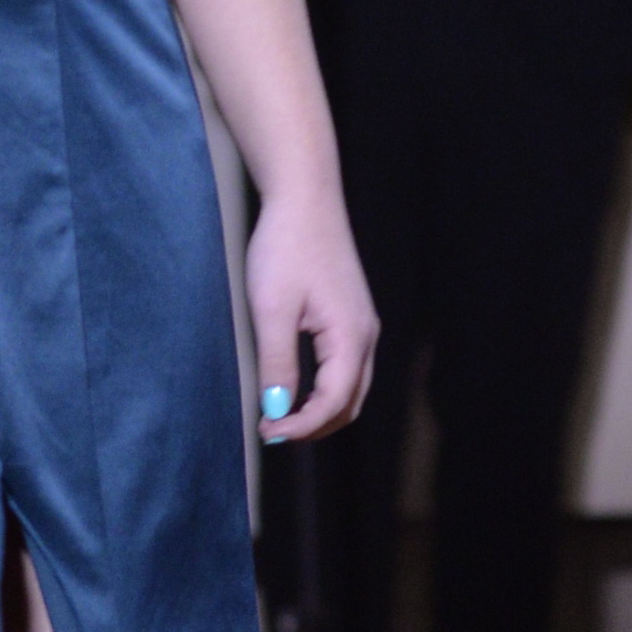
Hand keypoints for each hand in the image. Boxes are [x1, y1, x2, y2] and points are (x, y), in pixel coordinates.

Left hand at [247, 183, 376, 444]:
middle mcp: (365, 335)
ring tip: (280, 417)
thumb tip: (277, 410)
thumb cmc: (287, 246)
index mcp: (350, 336)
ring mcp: (362, 325)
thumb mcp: (273, 309)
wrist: (305, 198)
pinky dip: (324, 390)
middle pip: (350, 403)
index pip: (333, 402)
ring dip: (320, 411)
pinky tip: (296, 388)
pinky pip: (346, 368)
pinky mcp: (352, 316)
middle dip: (314, 427)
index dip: (301, 426)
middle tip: (272, 433)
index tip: (266, 433)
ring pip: (351, 388)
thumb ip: (278, 363)